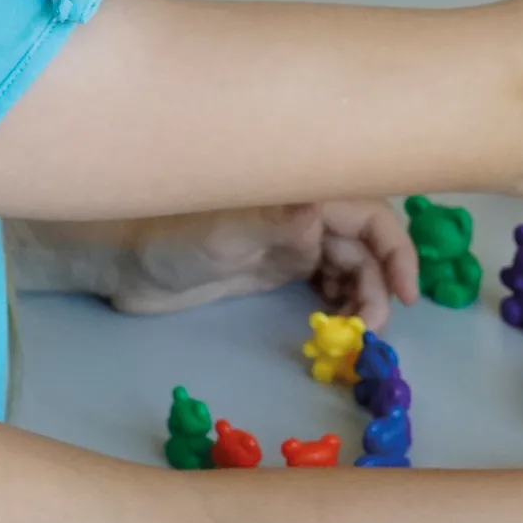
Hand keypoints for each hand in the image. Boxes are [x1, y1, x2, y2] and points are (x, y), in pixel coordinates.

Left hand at [9, 202, 419, 326]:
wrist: (116, 257)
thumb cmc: (162, 233)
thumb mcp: (219, 234)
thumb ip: (272, 224)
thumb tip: (318, 217)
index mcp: (297, 188)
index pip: (370, 211)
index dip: (397, 250)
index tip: (406, 295)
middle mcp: (300, 208)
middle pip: (366, 242)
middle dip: (379, 283)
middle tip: (366, 331)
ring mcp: (288, 238)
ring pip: (350, 264)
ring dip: (362, 297)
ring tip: (351, 334)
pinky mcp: (273, 266)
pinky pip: (325, 281)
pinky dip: (340, 301)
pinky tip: (336, 324)